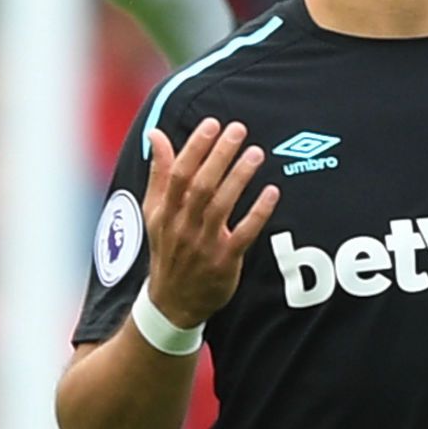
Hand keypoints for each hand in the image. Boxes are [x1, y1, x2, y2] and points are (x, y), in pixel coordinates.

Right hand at [142, 118, 279, 327]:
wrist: (172, 303)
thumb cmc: (168, 249)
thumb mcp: (155, 213)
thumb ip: (159, 172)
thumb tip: (154, 134)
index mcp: (165, 212)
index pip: (179, 174)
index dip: (195, 148)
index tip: (212, 124)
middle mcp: (182, 227)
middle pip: (201, 186)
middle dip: (219, 156)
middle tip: (238, 129)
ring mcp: (203, 245)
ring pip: (221, 207)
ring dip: (239, 178)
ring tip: (256, 153)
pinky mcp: (224, 262)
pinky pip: (244, 235)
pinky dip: (258, 213)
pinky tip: (273, 192)